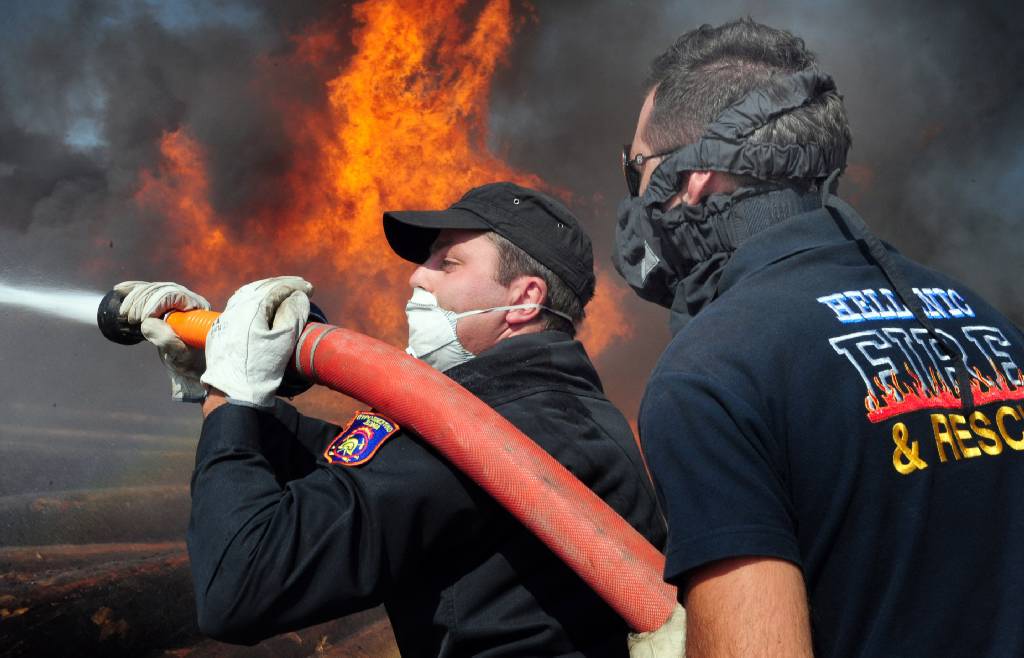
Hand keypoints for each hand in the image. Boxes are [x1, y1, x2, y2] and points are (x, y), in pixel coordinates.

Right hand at [115, 281, 210, 402]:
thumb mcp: (180, 354)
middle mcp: (188, 299)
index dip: (154, 303)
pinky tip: (119, 290)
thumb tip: (147, 323)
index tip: (141, 319)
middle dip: (141, 301)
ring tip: (124, 314)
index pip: (173, 295)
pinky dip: (132, 290)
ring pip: (152, 289)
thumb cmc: (189, 360)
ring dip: (134, 298)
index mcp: (198, 308)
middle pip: (160, 290)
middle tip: (131, 319)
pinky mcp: (164, 303)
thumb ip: (166, 340)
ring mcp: (176, 300)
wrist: (189, 364)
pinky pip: (147, 291)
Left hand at [200, 276, 312, 407]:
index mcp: (250, 309)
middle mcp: (234, 309)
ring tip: (283, 292)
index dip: (295, 286)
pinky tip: (261, 305)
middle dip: (282, 285)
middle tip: (300, 286)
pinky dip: (254, 299)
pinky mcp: (220, 330)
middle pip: (260, 287)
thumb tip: (298, 296)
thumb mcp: (284, 340)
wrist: (233, 393)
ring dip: (267, 290)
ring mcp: (225, 319)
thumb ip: (293, 313)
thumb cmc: (261, 368)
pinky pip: (238, 305)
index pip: (276, 288)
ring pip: (247, 295)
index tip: (310, 289)